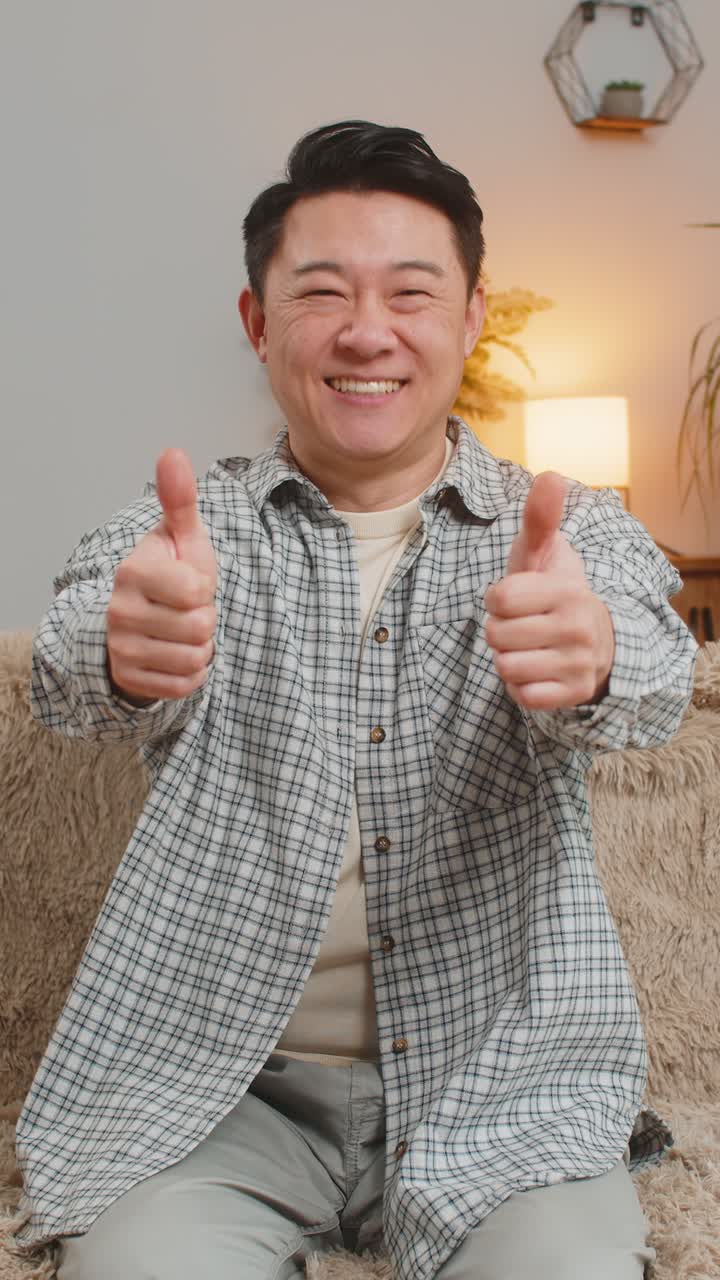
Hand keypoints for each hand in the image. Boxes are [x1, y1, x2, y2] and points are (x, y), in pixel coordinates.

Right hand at [106, 449, 217, 703]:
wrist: (140, 620)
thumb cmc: (171, 573)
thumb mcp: (182, 538)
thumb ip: (180, 500)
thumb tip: (173, 453)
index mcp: (133, 570)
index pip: (198, 590)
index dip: (205, 588)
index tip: (190, 583)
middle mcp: (120, 610)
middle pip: (201, 627)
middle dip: (205, 619)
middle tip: (186, 610)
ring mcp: (121, 648)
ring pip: (195, 659)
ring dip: (200, 648)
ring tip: (182, 631)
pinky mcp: (129, 679)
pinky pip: (185, 685)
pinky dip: (191, 674)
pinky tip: (176, 654)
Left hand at [484, 472, 614, 710]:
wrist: (596, 639)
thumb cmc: (553, 592)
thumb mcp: (544, 554)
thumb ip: (540, 519)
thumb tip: (549, 476)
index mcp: (569, 590)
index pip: (499, 599)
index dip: (497, 599)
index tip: (514, 597)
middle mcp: (579, 628)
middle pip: (496, 635)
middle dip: (500, 630)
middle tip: (524, 625)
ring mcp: (579, 664)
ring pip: (505, 667)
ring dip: (508, 659)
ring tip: (530, 647)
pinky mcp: (574, 694)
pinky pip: (521, 696)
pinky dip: (521, 686)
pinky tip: (537, 669)